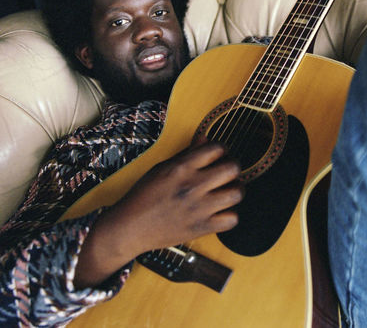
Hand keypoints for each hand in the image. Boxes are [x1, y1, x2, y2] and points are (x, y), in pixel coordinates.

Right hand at [74, 142, 241, 286]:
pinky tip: (221, 211)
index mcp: (181, 168)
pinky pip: (232, 219)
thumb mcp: (162, 168)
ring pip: (237, 193)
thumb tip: (205, 138)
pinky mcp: (201, 228)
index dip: (222, 149)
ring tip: (227, 191)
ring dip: (235, 190)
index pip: (216, 148)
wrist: (130, 228)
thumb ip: (187, 153)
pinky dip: (230, 215)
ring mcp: (198, 208)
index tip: (220, 154)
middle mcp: (192, 186)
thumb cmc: (143, 196)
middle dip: (233, 167)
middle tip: (227, 172)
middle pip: (232, 168)